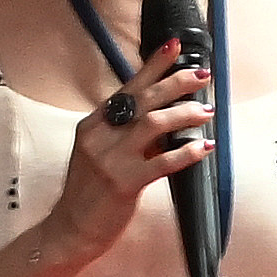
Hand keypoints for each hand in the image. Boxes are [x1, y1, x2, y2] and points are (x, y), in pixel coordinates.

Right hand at [52, 38, 215, 261]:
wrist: (71, 230)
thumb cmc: (90, 193)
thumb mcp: (99, 154)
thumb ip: (126, 134)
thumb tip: (165, 115)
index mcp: (93, 126)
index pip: (127, 88)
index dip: (153, 65)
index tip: (174, 47)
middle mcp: (99, 137)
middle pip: (143, 100)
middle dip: (176, 83)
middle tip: (201, 75)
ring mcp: (110, 160)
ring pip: (154, 125)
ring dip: (185, 114)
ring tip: (205, 111)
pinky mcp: (124, 184)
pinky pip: (163, 163)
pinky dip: (187, 152)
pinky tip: (204, 147)